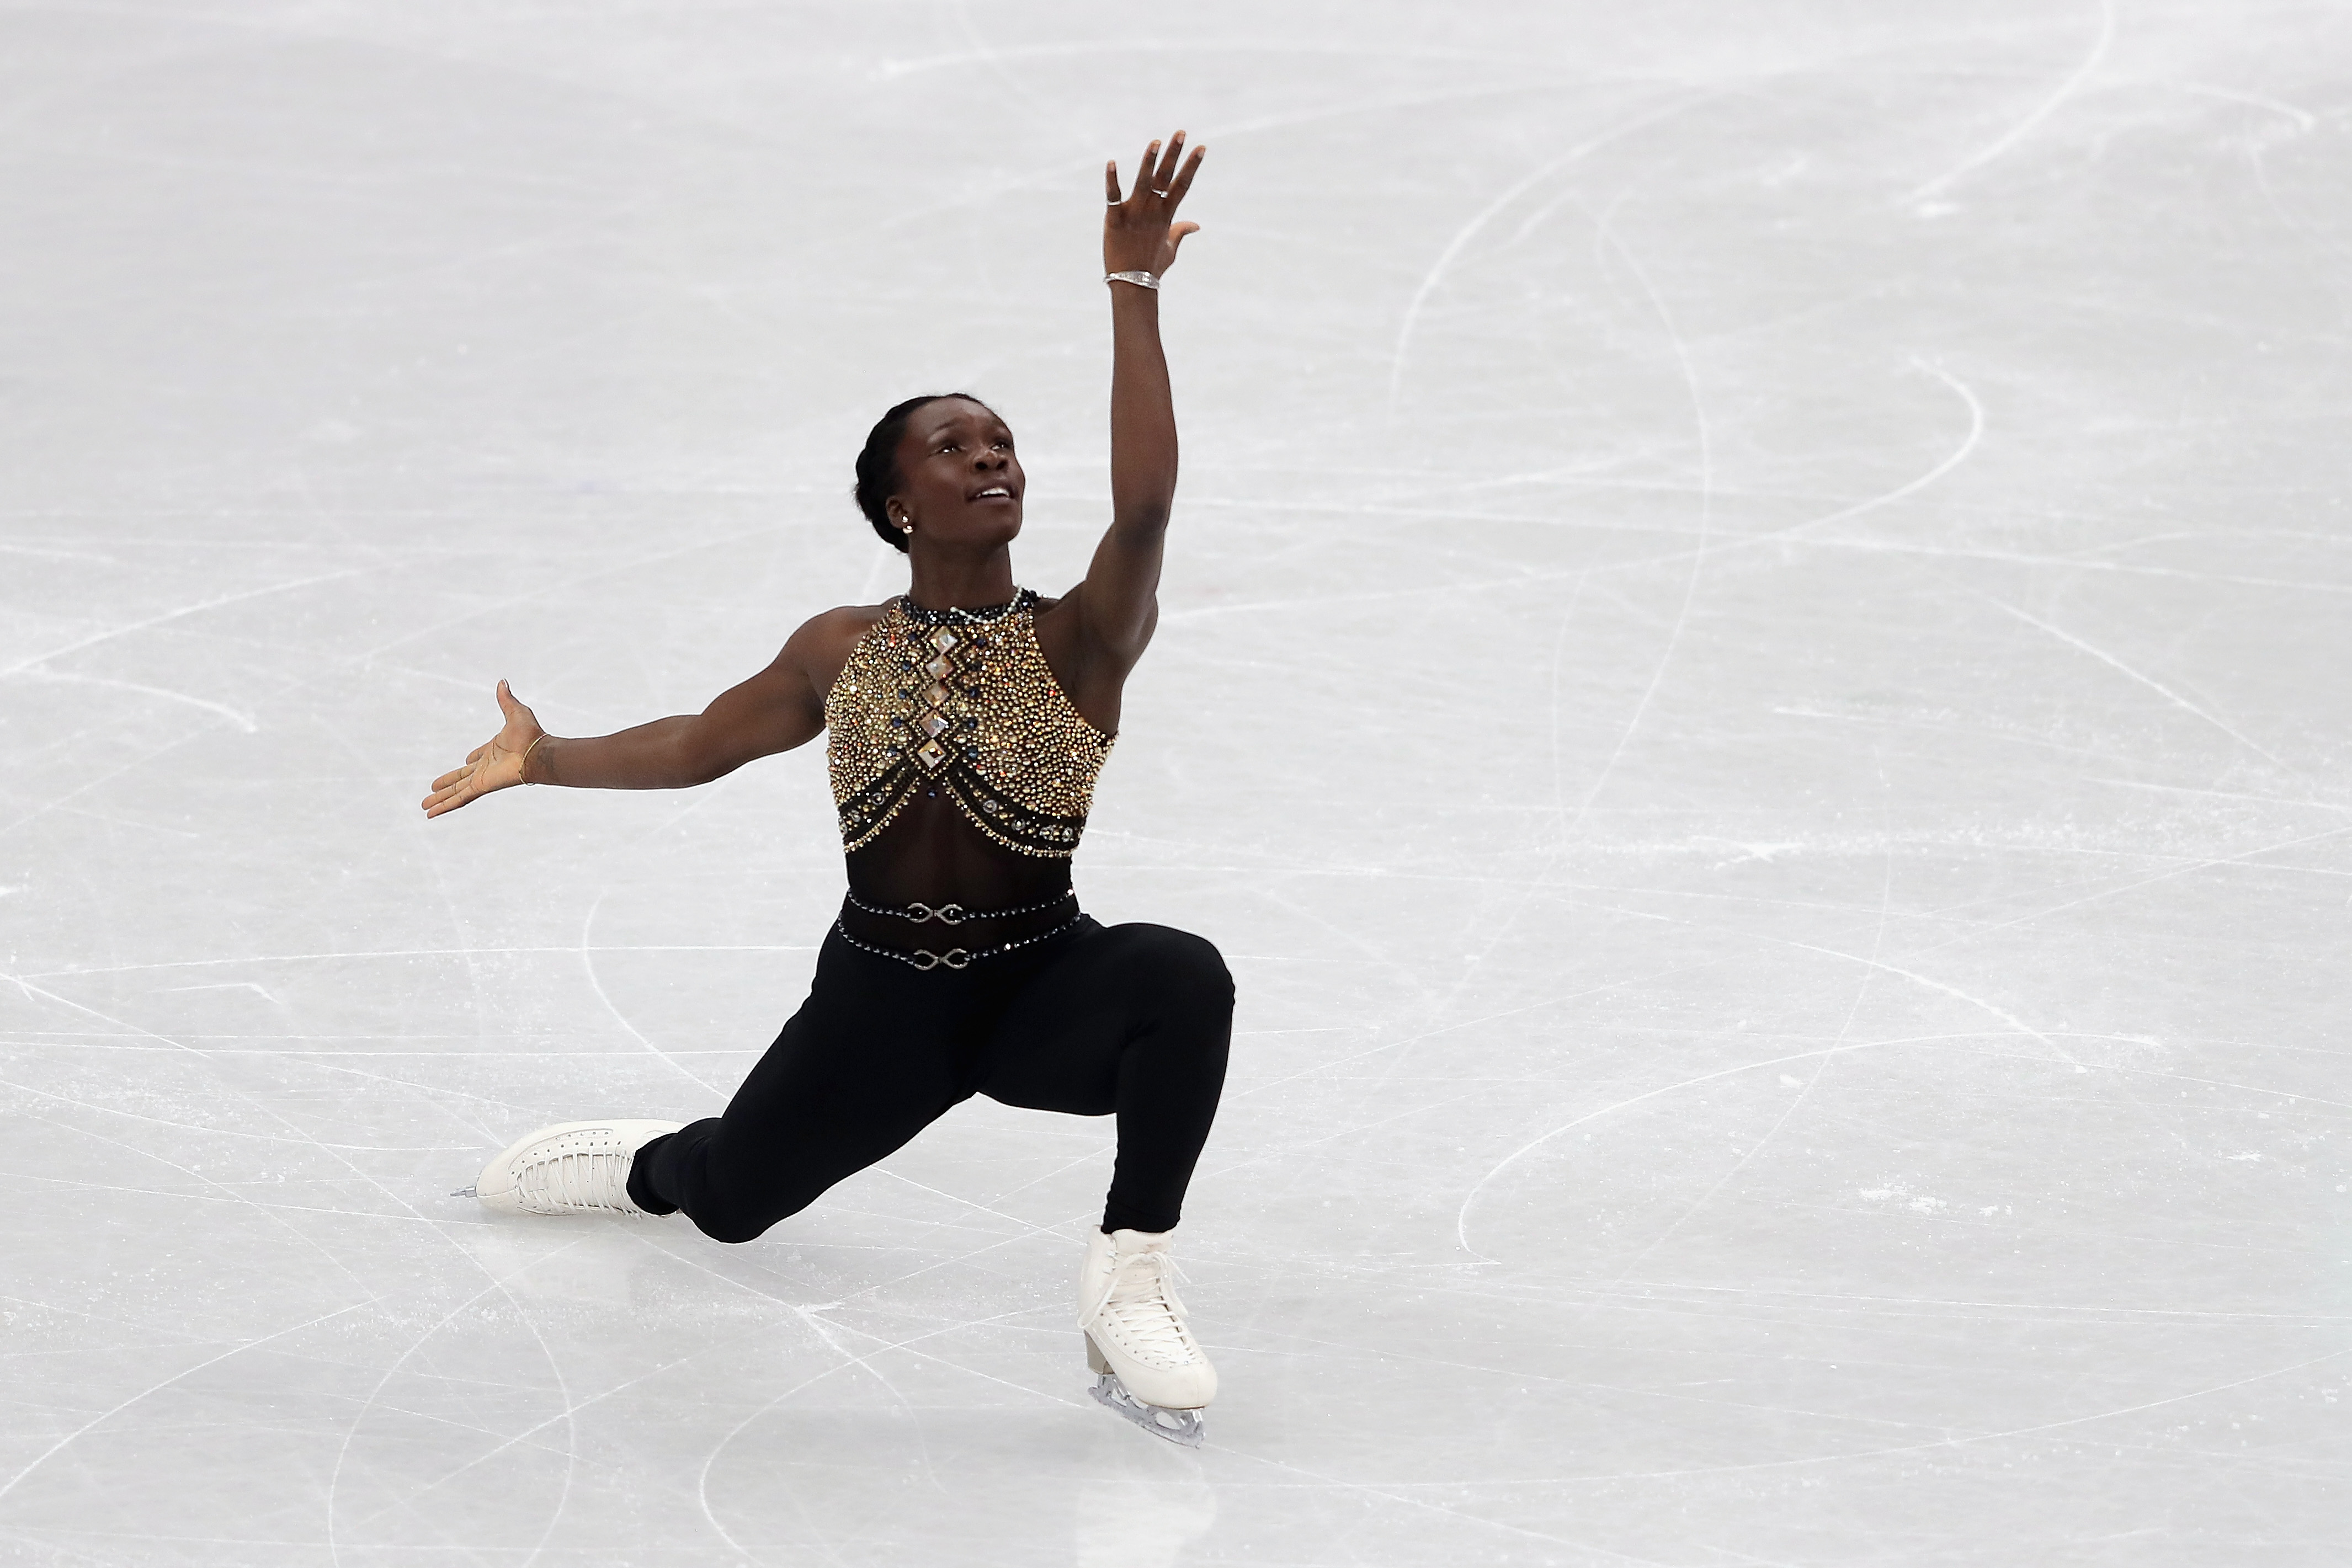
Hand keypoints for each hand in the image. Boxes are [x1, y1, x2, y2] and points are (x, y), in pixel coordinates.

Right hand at [422, 679, 544, 817]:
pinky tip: (431, 813)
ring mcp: (481, 779)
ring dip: (439, 799)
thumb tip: (503, 682)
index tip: (466, 761)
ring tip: (424, 806)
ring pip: (455, 792)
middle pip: (461, 778)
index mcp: (494, 751)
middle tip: (433, 788)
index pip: (478, 758)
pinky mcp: (480, 788)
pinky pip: (458, 799)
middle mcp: (486, 767)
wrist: (538, 753)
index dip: (472, 759)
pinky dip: (444, 806)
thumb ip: (506, 700)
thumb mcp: (516, 712)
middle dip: (447, 784)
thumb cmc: (531, 735)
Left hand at [1104, 131, 1204, 278]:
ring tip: (1155, 142)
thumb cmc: (1152, 268)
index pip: (1182, 185)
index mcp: (1166, 215)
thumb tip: (1196, 224)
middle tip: (1180, 133)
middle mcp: (1153, 211)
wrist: (1132, 284)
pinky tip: (1111, 163)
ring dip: (1149, 162)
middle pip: (1166, 178)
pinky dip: (1112, 180)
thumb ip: (1181, 232)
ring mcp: (1134, 213)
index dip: (1192, 165)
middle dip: (1174, 154)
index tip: (1201, 147)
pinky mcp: (1115, 219)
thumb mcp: (1170, 248)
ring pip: (1143, 182)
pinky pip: (1113, 196)